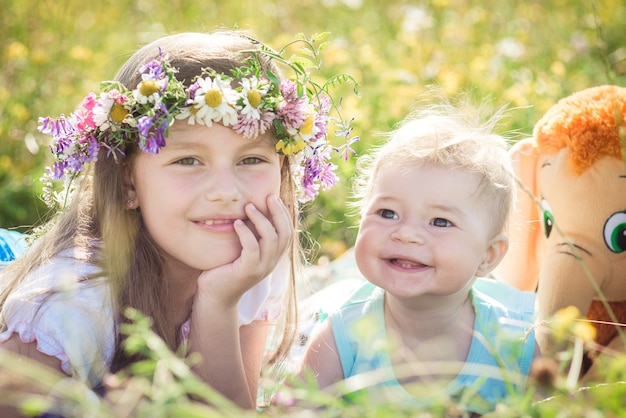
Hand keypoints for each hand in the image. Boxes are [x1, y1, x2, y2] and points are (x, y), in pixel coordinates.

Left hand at [194, 194, 292, 309]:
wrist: (215, 297)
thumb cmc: (226, 269)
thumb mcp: (243, 249)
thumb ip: (251, 234)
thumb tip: (250, 208)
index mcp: (273, 256)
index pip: (288, 232)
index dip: (284, 213)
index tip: (273, 197)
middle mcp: (272, 262)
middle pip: (285, 233)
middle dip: (278, 212)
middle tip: (268, 196)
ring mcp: (262, 268)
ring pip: (271, 239)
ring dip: (260, 219)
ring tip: (248, 206)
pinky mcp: (248, 271)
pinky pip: (252, 248)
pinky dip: (246, 233)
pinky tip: (237, 224)